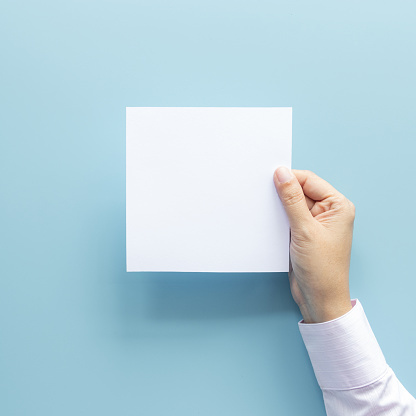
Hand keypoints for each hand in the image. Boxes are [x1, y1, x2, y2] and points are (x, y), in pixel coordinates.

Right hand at [273, 167, 354, 322]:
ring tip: (263, 209)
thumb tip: (281, 173)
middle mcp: (328, 212)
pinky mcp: (303, 234)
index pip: (309, 180)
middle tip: (262, 194)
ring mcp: (315, 223)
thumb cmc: (321, 268)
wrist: (318, 299)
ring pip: (292, 205)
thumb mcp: (304, 230)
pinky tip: (267, 221)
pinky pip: (288, 218)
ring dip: (278, 207)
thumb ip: (291, 200)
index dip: (289, 178)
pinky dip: (278, 218)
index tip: (267, 178)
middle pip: (300, 191)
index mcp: (337, 206)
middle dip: (282, 193)